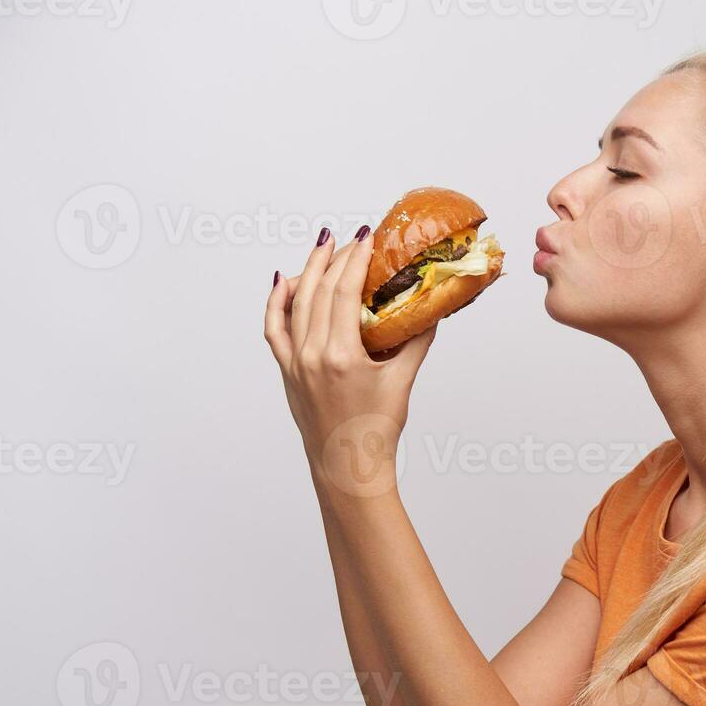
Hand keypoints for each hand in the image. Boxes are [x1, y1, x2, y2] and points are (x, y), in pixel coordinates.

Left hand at [264, 227, 436, 496]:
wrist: (347, 466)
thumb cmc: (376, 430)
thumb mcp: (402, 381)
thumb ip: (416, 342)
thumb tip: (430, 312)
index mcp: (341, 356)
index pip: (343, 293)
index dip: (354, 261)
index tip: (366, 240)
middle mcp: (312, 355)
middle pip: (319, 291)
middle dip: (335, 258)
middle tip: (352, 239)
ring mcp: (295, 362)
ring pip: (296, 303)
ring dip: (309, 271)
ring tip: (323, 247)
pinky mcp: (287, 370)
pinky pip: (274, 328)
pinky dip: (278, 302)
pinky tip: (286, 281)